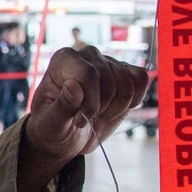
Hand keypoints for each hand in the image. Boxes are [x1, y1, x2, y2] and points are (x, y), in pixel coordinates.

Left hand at [16, 46, 147, 191]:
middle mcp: (87, 56)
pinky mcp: (124, 74)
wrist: (68, 135)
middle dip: (103, 107)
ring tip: (99, 114)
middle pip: (110, 79)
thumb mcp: (51, 124)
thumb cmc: (53, 127)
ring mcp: (107, 63)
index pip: (88, 73)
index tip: (79, 120)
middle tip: (87, 119)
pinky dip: (134, 99)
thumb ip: (62, 106)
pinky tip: (117, 109)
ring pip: (128, 82)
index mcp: (63, 61)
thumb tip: (74, 86)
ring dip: (117, 107)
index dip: (90, 102)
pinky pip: (140, 78)